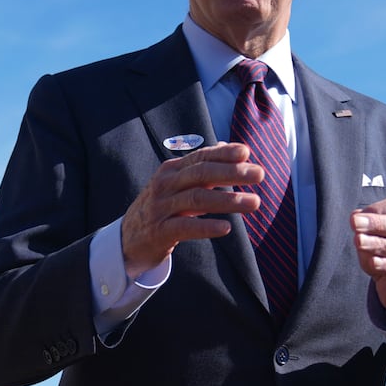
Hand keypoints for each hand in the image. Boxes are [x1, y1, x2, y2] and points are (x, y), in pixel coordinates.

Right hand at [121, 143, 264, 278]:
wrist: (127, 239)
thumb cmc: (160, 209)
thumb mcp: (178, 185)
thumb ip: (202, 168)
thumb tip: (228, 146)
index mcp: (172, 171)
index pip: (200, 157)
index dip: (224, 153)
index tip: (247, 152)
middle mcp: (165, 185)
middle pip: (201, 173)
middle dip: (232, 172)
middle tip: (259, 174)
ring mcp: (160, 208)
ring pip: (197, 199)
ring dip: (228, 200)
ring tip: (254, 203)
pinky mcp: (158, 232)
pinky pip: (185, 227)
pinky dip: (206, 226)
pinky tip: (226, 228)